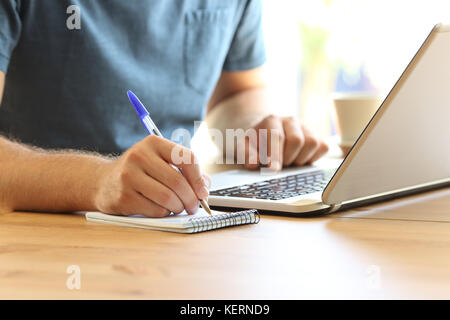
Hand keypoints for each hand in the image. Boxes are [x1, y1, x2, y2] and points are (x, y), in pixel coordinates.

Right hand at [94, 135, 210, 216]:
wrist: (103, 181)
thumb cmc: (140, 172)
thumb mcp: (160, 162)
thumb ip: (184, 170)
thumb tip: (206, 186)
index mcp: (153, 142)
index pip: (187, 158)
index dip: (199, 178)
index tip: (203, 192)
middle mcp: (139, 155)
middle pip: (178, 181)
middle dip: (191, 198)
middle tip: (194, 206)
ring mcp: (129, 176)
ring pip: (168, 198)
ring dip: (178, 207)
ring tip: (178, 207)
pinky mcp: (123, 196)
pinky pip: (155, 210)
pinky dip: (164, 213)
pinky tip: (161, 209)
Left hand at [244, 115, 328, 170]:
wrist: (265, 135)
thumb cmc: (255, 143)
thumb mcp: (243, 146)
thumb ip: (246, 154)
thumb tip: (254, 163)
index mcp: (271, 120)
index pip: (276, 136)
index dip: (275, 154)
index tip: (272, 169)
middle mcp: (291, 121)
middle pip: (296, 140)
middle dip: (287, 158)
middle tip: (278, 164)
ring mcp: (306, 128)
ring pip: (312, 143)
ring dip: (299, 159)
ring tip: (288, 161)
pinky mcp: (318, 137)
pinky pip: (323, 148)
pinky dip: (312, 158)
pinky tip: (299, 160)